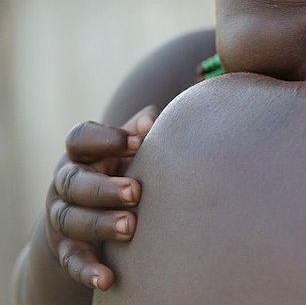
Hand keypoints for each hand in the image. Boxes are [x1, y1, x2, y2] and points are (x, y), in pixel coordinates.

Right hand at [45, 105, 158, 289]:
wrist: (86, 212)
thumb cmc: (118, 168)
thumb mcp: (123, 149)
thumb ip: (137, 131)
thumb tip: (153, 118)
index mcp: (80, 153)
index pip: (79, 138)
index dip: (105, 139)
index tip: (138, 142)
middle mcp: (65, 182)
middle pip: (76, 183)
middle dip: (105, 188)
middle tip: (136, 191)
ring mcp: (61, 216)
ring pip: (72, 220)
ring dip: (100, 225)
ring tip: (130, 228)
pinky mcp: (64, 248)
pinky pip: (71, 260)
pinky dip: (87, 269)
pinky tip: (106, 278)